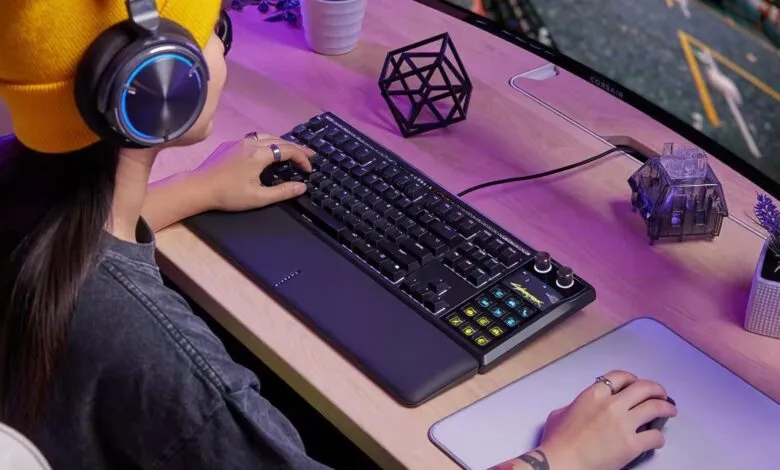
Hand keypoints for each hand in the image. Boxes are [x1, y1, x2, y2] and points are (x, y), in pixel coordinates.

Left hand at [194, 133, 314, 211]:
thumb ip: (283, 192)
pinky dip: (268, 142)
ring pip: (267, 136)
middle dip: (297, 148)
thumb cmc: (228, 195)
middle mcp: (251, 142)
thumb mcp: (259, 197)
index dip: (302, 158)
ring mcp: (239, 141)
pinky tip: (268, 150)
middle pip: (280, 140)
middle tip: (310, 155)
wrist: (198, 188)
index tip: (309, 169)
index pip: (288, 150)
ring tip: (292, 151)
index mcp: (259, 154)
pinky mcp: (230, 144)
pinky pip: (254, 138)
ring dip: (282, 142)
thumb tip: (302, 186)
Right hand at [536, 370, 676, 469]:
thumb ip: (576, 405)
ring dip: (666, 408)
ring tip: (670, 411)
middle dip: (656, 389)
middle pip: (643, 388)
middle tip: (661, 394)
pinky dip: (659, 437)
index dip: (632, 379)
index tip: (637, 384)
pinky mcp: (631, 445)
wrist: (562, 462)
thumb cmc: (557, 442)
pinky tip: (657, 439)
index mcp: (593, 395)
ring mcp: (623, 424)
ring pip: (655, 408)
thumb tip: (579, 408)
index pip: (620, 376)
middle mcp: (612, 405)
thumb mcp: (560, 414)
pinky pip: (655, 436)